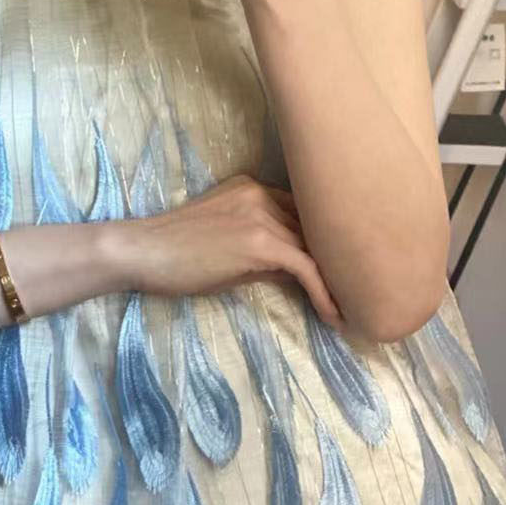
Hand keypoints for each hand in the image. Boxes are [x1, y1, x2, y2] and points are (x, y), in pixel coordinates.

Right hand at [115, 172, 342, 326]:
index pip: (306, 211)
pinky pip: (307, 268)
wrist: (142, 252)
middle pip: (318, 225)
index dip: (327, 241)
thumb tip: (298, 273)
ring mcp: (262, 215)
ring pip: (319, 246)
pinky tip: (336, 316)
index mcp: (254, 188)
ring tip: (360, 306)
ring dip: (341, 279)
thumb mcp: (225, 245)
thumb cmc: (175, 254)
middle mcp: (263, 194)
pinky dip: (325, 293)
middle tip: (363, 289)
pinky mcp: (260, 242)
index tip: (344, 268)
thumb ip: (263, 249)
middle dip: (342, 258)